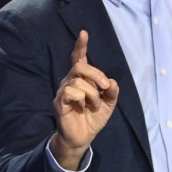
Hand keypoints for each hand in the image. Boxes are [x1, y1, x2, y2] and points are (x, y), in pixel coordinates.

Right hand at [49, 30, 118, 169]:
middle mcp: (70, 81)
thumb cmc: (93, 119)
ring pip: (79, 81)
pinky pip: (71, 92)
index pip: (79, 59)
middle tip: (104, 86)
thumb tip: (112, 82)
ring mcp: (63, 91)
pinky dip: (81, 99)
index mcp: (81, 80)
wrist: (83, 138)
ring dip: (92, 94)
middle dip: (96, 74)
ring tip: (93, 106)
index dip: (81, 46)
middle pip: (81, 67)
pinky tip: (82, 108)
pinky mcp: (59, 102)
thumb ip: (112, 92)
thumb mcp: (108, 105)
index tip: (84, 33)